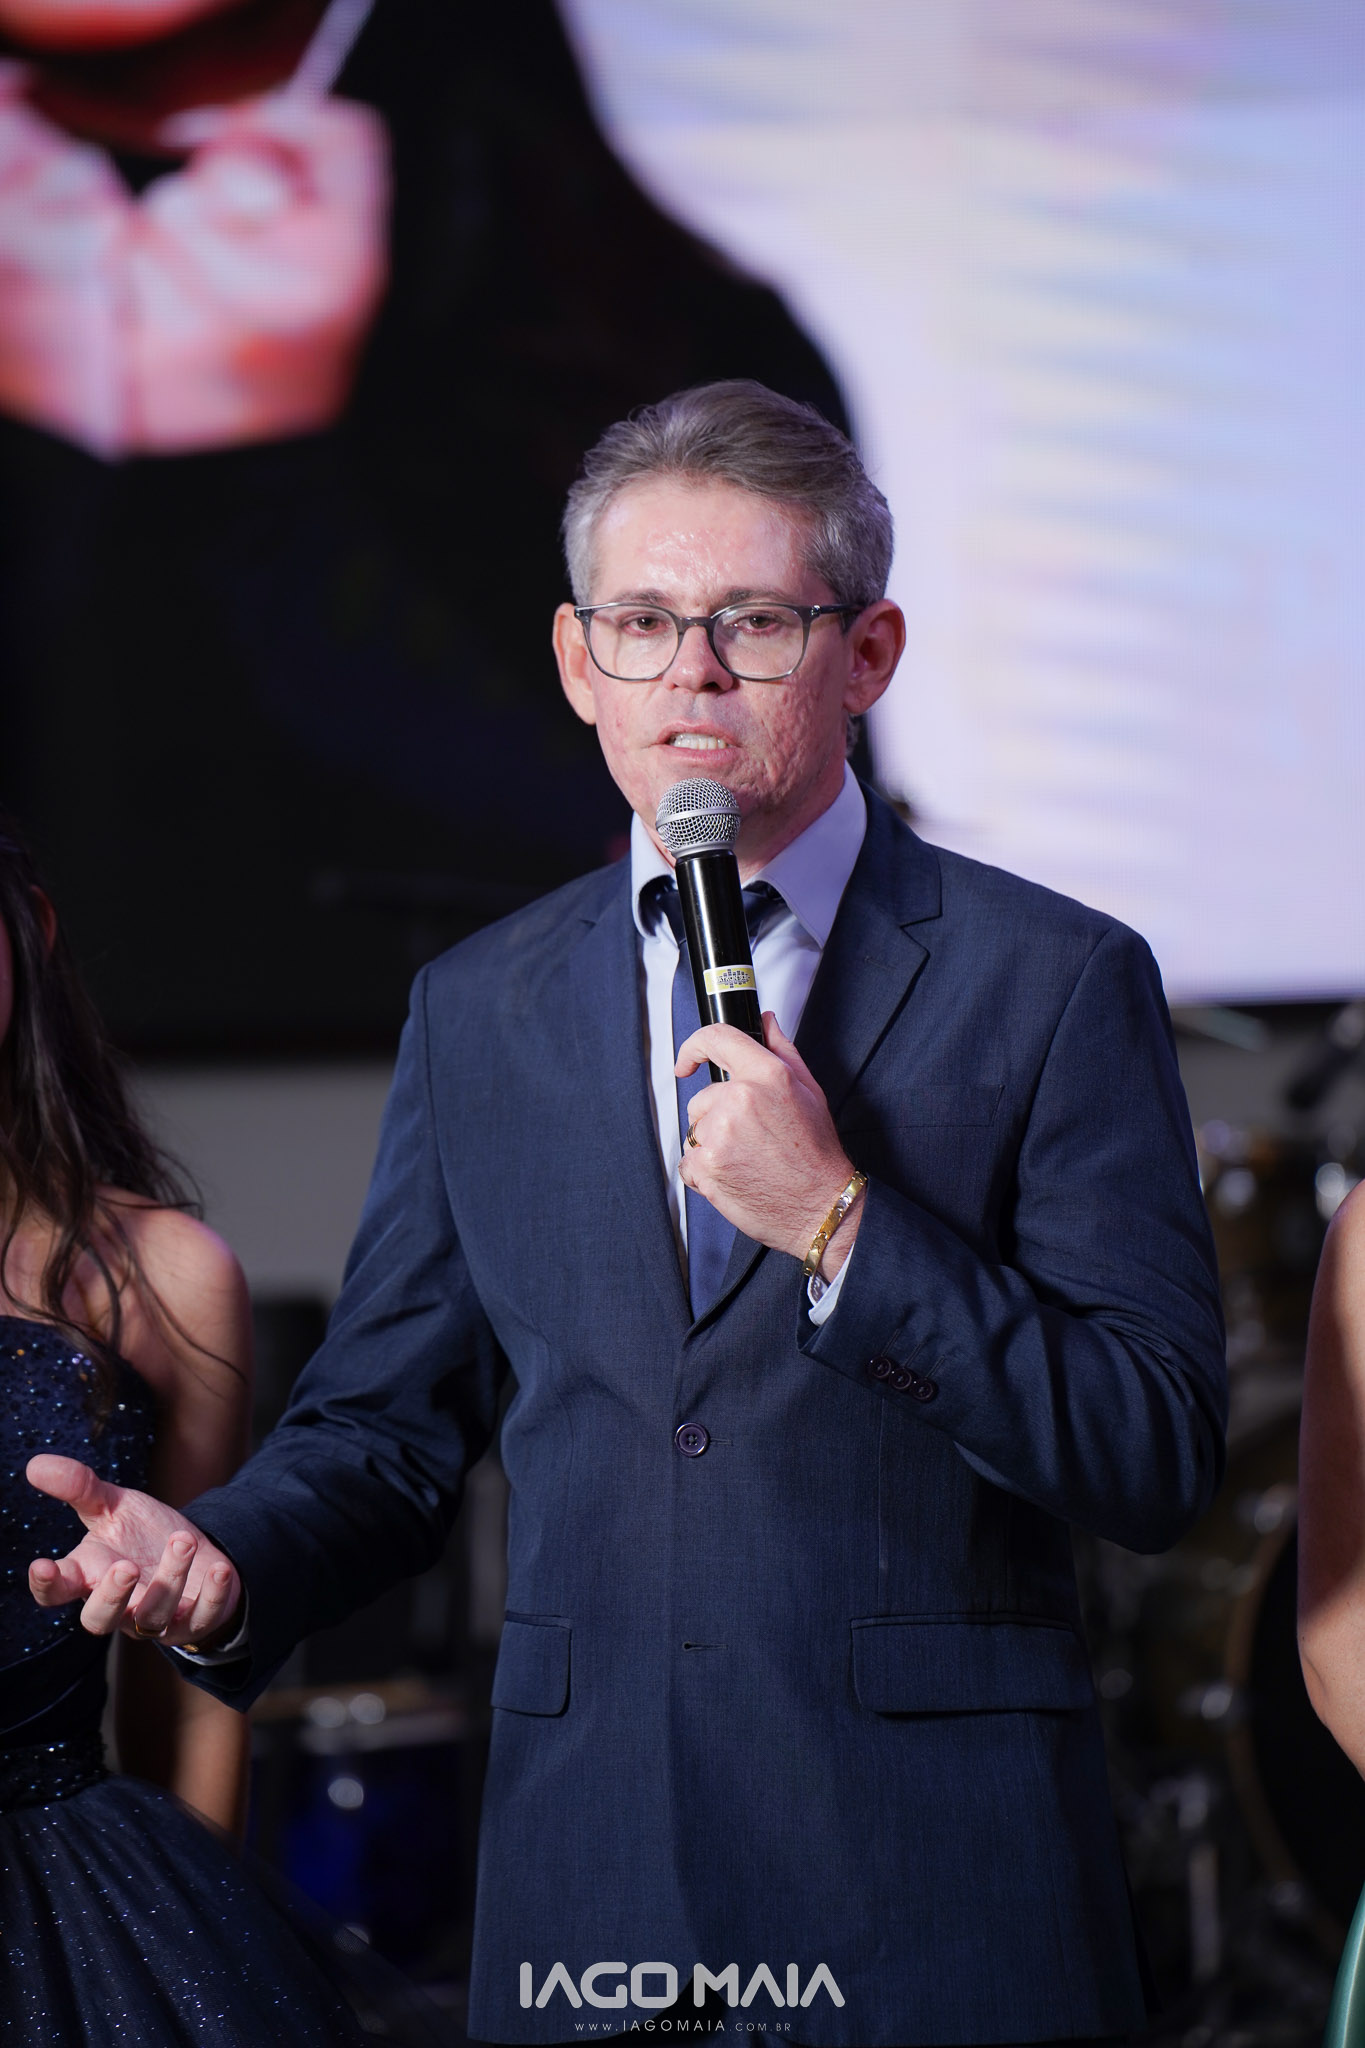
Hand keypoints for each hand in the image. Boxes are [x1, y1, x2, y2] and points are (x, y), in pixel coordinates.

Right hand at [26, 1456, 241, 1649]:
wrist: (194, 1553)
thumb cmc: (142, 1535)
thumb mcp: (113, 1506)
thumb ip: (80, 1488)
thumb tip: (35, 1463)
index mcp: (90, 1576)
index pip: (56, 1591)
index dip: (46, 1584)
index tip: (41, 1566)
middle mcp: (119, 1605)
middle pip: (99, 1620)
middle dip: (111, 1597)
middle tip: (125, 1566)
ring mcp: (156, 1619)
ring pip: (154, 1617)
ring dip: (170, 1579)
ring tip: (182, 1539)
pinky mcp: (195, 1621)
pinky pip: (203, 1618)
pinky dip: (212, 1595)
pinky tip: (219, 1568)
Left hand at [677, 1012, 864, 1272]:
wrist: (821, 1206)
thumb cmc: (817, 1153)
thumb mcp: (809, 1091)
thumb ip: (782, 1050)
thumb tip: (766, 1022)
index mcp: (767, 1076)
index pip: (716, 1039)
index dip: (694, 1047)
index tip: (688, 1061)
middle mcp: (740, 1099)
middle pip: (702, 1099)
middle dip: (718, 1116)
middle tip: (752, 1139)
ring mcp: (719, 1134)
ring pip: (695, 1131)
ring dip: (711, 1145)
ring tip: (747, 1159)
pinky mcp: (705, 1166)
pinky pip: (689, 1162)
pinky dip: (705, 1172)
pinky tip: (735, 1176)